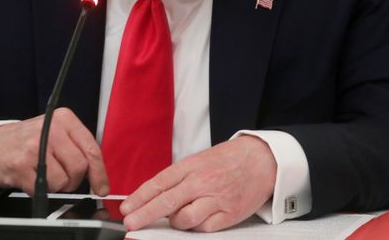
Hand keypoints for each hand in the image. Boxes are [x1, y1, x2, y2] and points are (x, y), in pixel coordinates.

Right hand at [0, 107, 108, 195]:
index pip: (92, 148)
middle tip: (63, 178)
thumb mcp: (54, 132)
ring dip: (57, 186)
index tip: (101, 187)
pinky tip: (32, 179)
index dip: (99, 173)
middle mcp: (51, 129)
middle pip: (80, 166)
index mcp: (64, 119)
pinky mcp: (21, 165)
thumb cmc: (25, 140)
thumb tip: (97, 174)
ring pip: (64, 180)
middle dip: (74, 180)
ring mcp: (35, 147)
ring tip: (45, 175)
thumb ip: (76, 147)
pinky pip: (44, 188)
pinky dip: (41, 190)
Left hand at [120, 135, 276, 231]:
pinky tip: (194, 222)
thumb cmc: (229, 159)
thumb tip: (155, 196)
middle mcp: (201, 182)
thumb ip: (179, 178)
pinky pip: (204, 229)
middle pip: (166, 202)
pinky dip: (195, 228)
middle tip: (131, 224)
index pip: (159, 183)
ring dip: (173, 223)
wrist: (262, 160)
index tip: (126, 209)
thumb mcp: (200, 160)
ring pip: (183, 219)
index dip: (139, 198)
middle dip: (144, 215)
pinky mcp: (229, 214)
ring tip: (173, 220)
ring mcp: (215, 199)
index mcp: (191, 166)